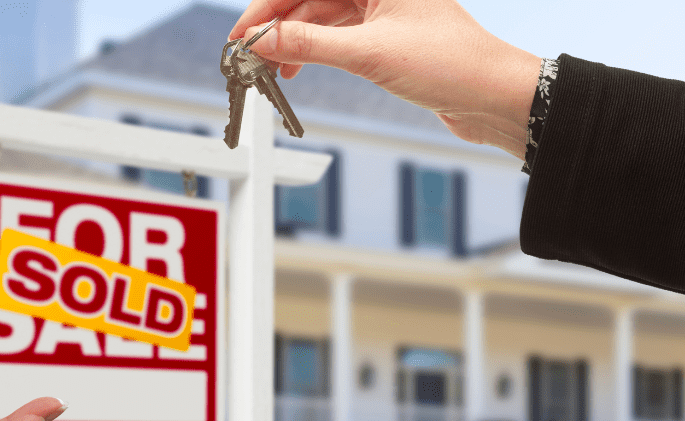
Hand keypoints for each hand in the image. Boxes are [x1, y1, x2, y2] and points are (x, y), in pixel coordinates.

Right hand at [230, 0, 541, 159]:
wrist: (492, 97)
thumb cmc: (452, 63)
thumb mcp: (369, 52)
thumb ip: (309, 44)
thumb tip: (264, 40)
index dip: (269, 6)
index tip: (243, 34)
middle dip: (277, 25)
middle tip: (249, 54)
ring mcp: (382, 11)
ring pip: (321, 18)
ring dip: (292, 42)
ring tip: (270, 69)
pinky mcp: (385, 37)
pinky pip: (336, 37)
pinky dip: (313, 53)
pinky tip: (295, 70)